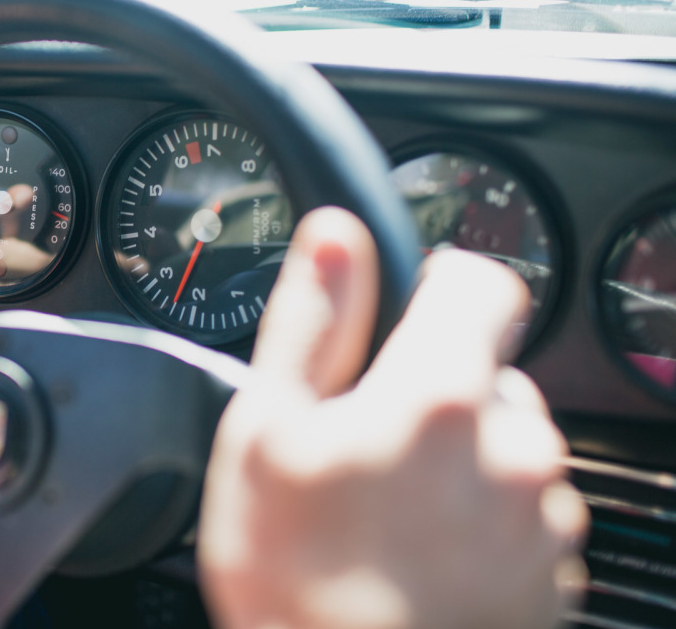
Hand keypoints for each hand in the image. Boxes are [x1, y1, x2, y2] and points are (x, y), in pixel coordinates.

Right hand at [198, 208, 587, 628]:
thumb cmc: (296, 582)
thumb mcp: (264, 433)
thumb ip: (310, 321)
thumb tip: (335, 236)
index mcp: (440, 396)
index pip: (484, 280)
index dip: (437, 285)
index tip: (399, 318)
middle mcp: (517, 449)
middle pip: (488, 370)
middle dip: (433, 387)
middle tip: (363, 444)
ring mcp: (544, 518)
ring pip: (506, 445)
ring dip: (459, 456)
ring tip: (386, 512)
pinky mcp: (554, 575)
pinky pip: (522, 513)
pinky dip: (480, 518)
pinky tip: (417, 556)